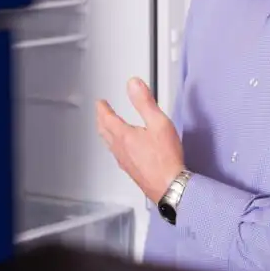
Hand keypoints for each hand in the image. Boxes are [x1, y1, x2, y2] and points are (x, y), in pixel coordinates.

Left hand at [95, 77, 183, 203]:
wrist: (169, 186)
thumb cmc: (165, 157)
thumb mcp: (159, 123)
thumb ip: (145, 102)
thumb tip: (133, 84)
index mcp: (124, 136)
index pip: (108, 119)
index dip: (103, 109)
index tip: (100, 103)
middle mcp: (120, 150)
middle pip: (105, 132)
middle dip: (101, 120)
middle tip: (100, 113)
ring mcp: (125, 162)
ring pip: (110, 145)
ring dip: (106, 133)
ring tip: (107, 129)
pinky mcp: (132, 171)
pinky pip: (117, 154)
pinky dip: (115, 145)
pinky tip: (122, 149)